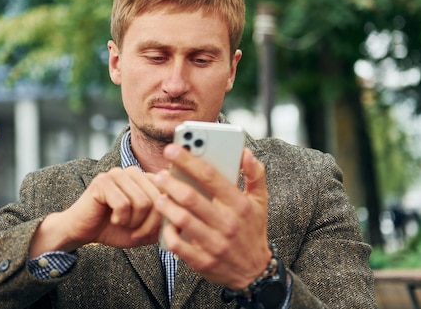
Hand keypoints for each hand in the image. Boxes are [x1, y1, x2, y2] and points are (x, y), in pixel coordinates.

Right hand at [30, 167, 162, 256]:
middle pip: (157, 198)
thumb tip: (179, 217)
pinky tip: (112, 219)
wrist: (83, 231)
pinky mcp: (103, 181)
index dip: (163, 217)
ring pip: (142, 202)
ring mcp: (117, 174)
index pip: (169, 193)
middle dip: (149, 224)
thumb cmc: (114, 228)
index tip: (150, 231)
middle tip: (135, 232)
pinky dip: (119, 219)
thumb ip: (163, 221)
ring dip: (133, 222)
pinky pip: (123, 204)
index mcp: (145, 178)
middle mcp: (133, 171)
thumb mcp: (145, 229)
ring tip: (122, 223)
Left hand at [154, 144, 270, 288]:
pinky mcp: (204, 261)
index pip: (210, 176)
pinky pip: (178, 245)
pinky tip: (166, 224)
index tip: (171, 148)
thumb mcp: (261, 201)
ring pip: (182, 219)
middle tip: (160, 175)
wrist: (254, 272)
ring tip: (159, 196)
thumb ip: (255, 174)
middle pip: (191, 197)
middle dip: (170, 182)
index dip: (188, 160)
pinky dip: (168, 232)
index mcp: (240, 204)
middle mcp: (228, 223)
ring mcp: (215, 244)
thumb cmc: (252, 229)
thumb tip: (246, 152)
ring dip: (165, 205)